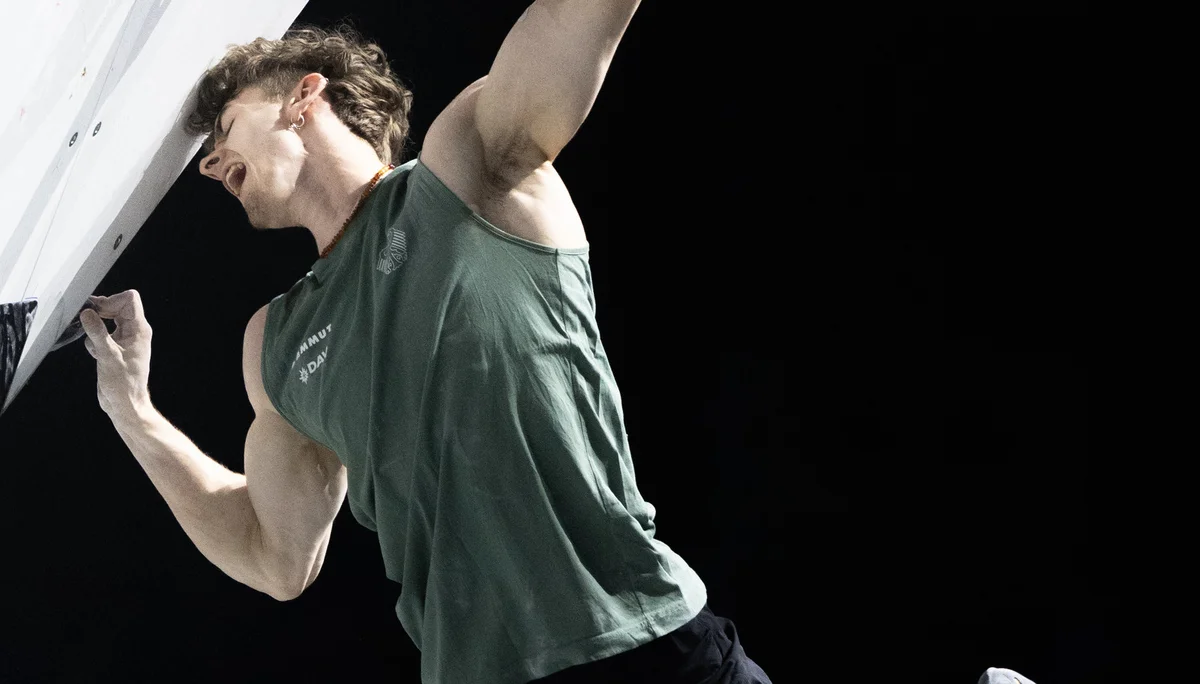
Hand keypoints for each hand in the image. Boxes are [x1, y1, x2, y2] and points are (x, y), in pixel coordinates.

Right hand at [80, 290, 152, 421]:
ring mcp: (125, 341)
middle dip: (101, 311)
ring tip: (92, 341)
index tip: (97, 312)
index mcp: (138, 330)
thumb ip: (97, 333)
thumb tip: (87, 313)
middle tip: (87, 321)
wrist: (125, 404)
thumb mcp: (107, 356)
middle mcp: (134, 333)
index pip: (129, 299)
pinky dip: (95, 339)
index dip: (111, 301)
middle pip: (118, 306)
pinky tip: (94, 352)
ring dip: (96, 327)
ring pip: (108, 320)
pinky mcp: (115, 349)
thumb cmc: (123, 384)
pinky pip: (103, 334)